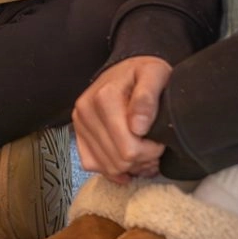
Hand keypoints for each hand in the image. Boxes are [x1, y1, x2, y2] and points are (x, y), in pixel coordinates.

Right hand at [73, 55, 171, 182]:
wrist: (124, 69)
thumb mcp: (155, 75)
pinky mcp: (77, 134)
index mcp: (104, 98)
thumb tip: (138, 127)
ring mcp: (79, 124)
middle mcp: (86, 111)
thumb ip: (147, 97)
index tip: (160, 140)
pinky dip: (111, 168)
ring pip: (107, 166)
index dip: (151, 152)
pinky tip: (126, 161)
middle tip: (154, 148)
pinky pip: (91, 164)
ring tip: (143, 153)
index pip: (129, 148)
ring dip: (129, 166)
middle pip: (118, 160)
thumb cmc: (143, 73)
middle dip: (142, 160)